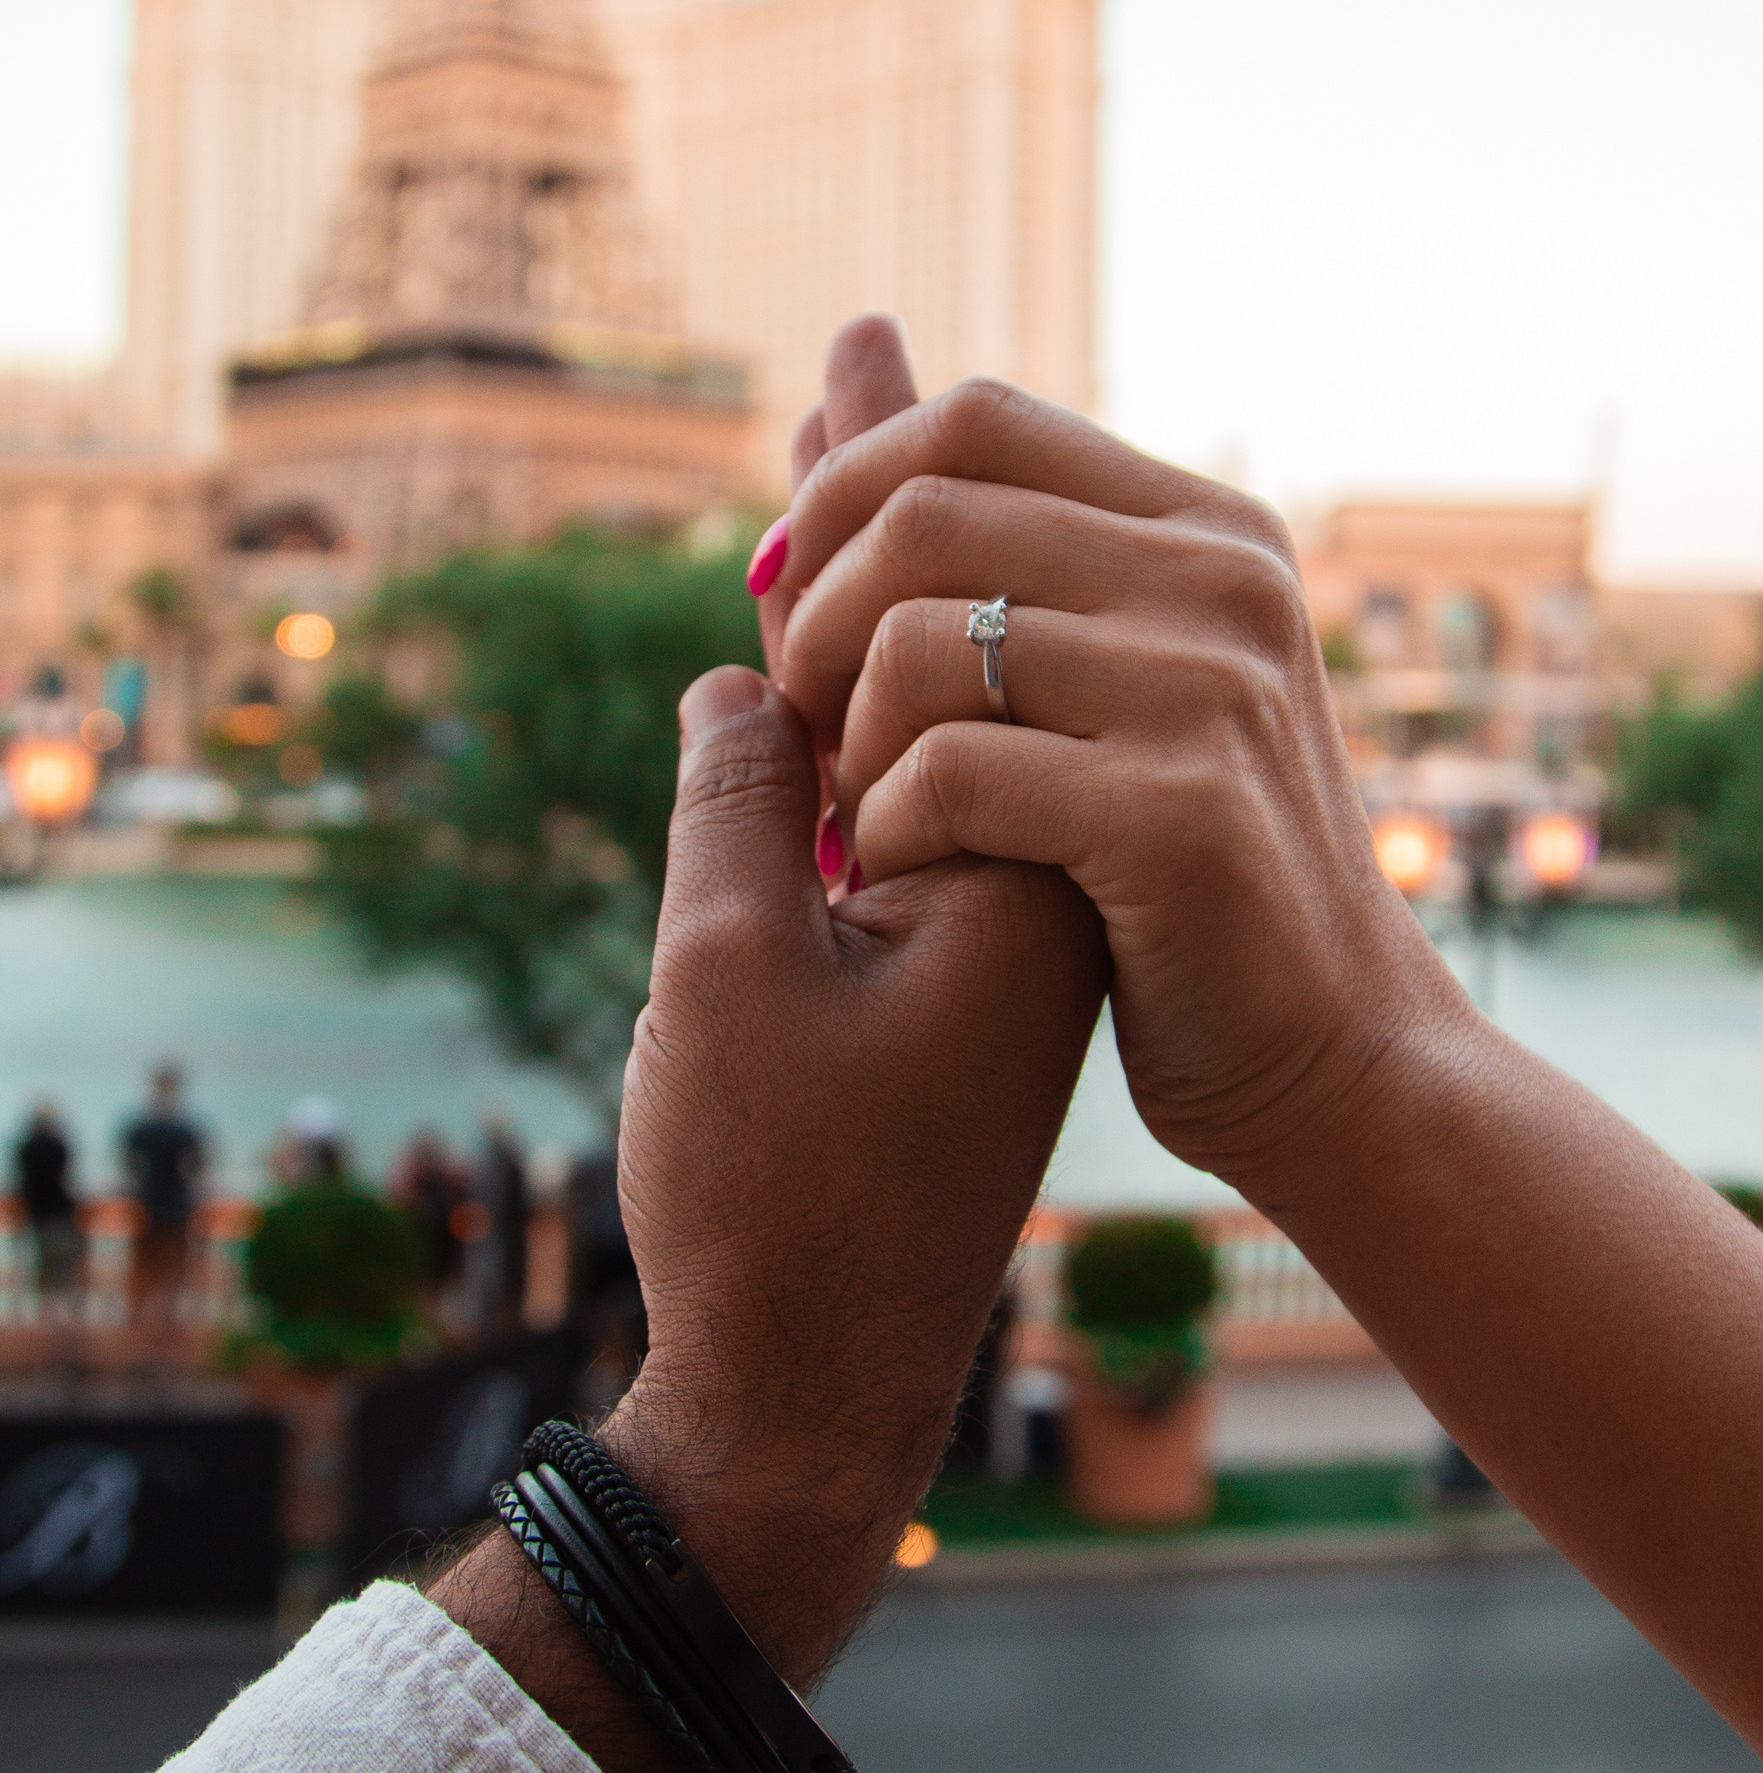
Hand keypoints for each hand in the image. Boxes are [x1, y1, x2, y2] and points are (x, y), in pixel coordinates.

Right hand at [437, 327, 1108, 1772]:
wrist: (814, 1409)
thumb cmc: (775, 1210)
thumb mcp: (727, 977)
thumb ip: (739, 799)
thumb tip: (753, 679)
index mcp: (1016, 862)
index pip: (952, 630)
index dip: (882, 500)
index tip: (869, 363)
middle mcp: (1025, 879)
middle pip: (956, 648)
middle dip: (882, 527)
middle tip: (859, 370)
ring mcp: (988, 933)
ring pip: (931, 724)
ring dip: (873, 612)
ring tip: (840, 470)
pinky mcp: (947, 982)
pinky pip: (910, 800)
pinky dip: (860, 718)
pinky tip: (818, 660)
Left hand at [770, 379, 1432, 1205]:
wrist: (1335, 1055)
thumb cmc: (1185, 870)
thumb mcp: (1105, 669)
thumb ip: (985, 530)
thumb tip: (852, 353)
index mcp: (1209, 530)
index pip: (974, 420)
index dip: (842, 492)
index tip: (787, 601)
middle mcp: (1224, 583)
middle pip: (924, 513)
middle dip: (817, 621)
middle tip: (810, 731)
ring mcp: (1212, 691)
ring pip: (919, 644)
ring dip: (847, 742)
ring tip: (863, 818)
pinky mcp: (1181, 814)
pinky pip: (948, 774)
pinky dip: (889, 832)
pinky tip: (903, 880)